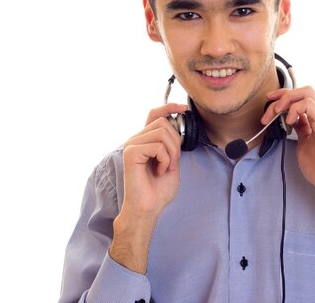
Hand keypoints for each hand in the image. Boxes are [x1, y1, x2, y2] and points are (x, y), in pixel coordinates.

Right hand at [110, 103, 186, 272]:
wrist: (149, 208)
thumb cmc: (159, 189)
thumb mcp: (172, 160)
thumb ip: (172, 143)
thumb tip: (177, 124)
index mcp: (145, 140)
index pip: (155, 114)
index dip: (169, 107)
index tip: (184, 108)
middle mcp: (136, 140)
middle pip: (163, 123)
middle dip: (176, 142)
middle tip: (172, 162)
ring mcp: (132, 145)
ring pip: (162, 133)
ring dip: (172, 153)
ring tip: (166, 168)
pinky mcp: (131, 153)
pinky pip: (157, 146)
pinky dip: (165, 159)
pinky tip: (159, 171)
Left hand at [261, 86, 314, 195]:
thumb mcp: (304, 143)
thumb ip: (300, 128)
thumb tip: (292, 119)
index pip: (302, 97)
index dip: (284, 95)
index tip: (269, 102)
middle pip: (303, 90)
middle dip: (282, 95)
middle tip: (268, 109)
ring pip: (306, 92)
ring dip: (286, 100)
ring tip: (276, 114)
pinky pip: (309, 104)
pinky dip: (295, 108)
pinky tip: (289, 120)